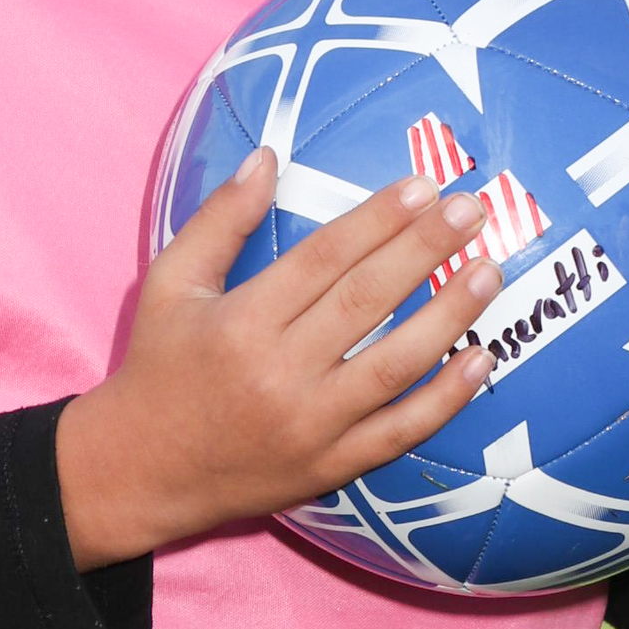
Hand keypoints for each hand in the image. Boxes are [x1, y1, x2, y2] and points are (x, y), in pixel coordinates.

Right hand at [56, 151, 499, 566]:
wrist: (140, 472)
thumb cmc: (158, 367)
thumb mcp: (170, 283)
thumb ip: (220, 219)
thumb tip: (267, 156)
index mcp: (241, 321)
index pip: (325, 257)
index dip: (378, 218)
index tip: (423, 186)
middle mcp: (279, 372)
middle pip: (367, 300)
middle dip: (427, 249)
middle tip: (472, 210)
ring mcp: (310, 425)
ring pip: (395, 363)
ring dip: (450, 315)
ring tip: (488, 270)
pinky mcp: (330, 467)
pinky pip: (399, 432)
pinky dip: (445, 399)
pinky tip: (482, 359)